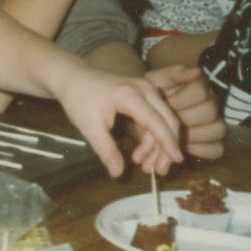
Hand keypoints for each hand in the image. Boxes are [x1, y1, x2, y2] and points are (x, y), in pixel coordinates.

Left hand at [52, 66, 183, 176]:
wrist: (72, 76)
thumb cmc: (78, 98)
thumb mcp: (89, 126)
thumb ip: (106, 150)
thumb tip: (118, 174)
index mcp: (130, 95)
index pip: (157, 121)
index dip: (168, 142)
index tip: (177, 161)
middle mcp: (145, 89)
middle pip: (168, 120)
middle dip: (166, 148)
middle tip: (159, 172)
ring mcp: (147, 90)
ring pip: (164, 121)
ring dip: (158, 146)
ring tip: (145, 166)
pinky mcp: (145, 95)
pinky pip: (156, 118)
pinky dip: (152, 137)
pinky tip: (141, 154)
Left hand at [146, 65, 225, 159]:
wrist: (142, 115)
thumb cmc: (149, 97)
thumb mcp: (153, 82)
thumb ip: (172, 75)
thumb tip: (197, 71)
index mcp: (198, 86)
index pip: (200, 92)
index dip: (179, 101)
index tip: (163, 104)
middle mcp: (211, 103)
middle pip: (210, 112)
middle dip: (183, 120)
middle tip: (164, 124)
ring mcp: (214, 123)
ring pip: (217, 130)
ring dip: (192, 137)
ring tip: (173, 136)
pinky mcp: (212, 142)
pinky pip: (216, 149)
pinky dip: (199, 151)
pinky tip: (180, 148)